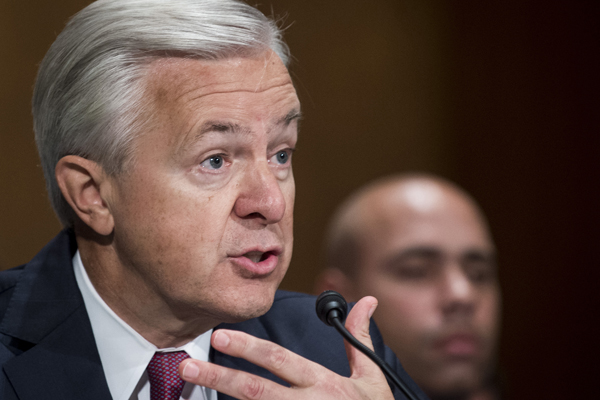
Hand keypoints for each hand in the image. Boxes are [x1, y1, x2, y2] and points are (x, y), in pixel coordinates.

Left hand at [179, 296, 393, 399]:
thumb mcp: (372, 378)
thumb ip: (359, 339)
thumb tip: (366, 300)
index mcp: (323, 383)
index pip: (280, 361)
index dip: (250, 348)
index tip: (221, 336)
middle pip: (256, 391)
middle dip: (220, 377)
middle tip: (187, 367)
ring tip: (190, 388)